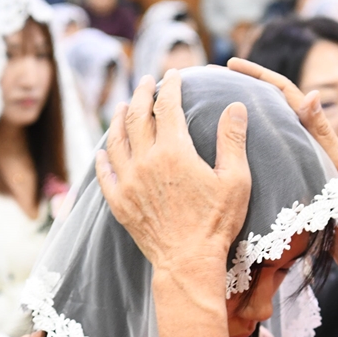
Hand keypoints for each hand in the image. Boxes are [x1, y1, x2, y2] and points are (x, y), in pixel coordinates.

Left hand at [96, 70, 251, 336]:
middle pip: (138, 117)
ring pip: (116, 141)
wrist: (188, 262)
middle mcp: (145, 161)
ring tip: (123, 106)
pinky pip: (104, 174)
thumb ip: (232, 140)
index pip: (168, 106)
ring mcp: (127, 182)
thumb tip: (235, 106)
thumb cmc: (216, 223)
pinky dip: (102, 158)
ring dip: (118, 119)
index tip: (173, 74)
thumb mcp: (235, 180)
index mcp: (174, 151)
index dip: (171, 86)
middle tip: (147, 81)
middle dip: (143, 94)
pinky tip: (102, 151)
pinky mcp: (119, 203)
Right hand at [226, 55, 337, 252]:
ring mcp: (290, 149)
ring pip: (263, 121)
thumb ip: (322, 130)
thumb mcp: (333, 160)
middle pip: (269, 100)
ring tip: (216, 104)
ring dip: (242, 109)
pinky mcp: (284, 166)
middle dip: (245, 85)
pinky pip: (261, 144)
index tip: (232, 63)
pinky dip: (245, 136)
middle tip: (218, 78)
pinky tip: (226, 142)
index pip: (281, 89)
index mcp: (309, 126)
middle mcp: (297, 133)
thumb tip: (313, 93)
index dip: (257, 73)